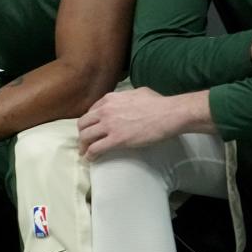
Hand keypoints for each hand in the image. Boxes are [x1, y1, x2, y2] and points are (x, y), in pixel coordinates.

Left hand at [77, 88, 206, 159]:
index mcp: (110, 99)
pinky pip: (95, 148)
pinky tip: (91, 159)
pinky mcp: (117, 139)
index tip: (91, 129)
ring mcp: (110, 125)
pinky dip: (90, 155)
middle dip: (82, 134)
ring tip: (85, 153)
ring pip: (85, 136)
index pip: (90, 111)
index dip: (89, 122)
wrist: (170, 114)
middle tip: (85, 142)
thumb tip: (126, 100)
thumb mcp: (137, 92)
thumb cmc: (159, 103)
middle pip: (83, 124)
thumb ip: (126, 96)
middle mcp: (105, 110)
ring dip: (83, 146)